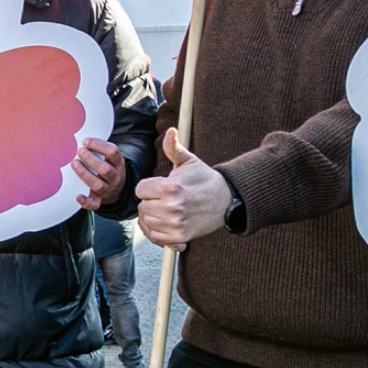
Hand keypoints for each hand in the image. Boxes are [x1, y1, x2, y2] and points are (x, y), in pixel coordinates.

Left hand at [73, 138, 126, 209]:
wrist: (117, 190)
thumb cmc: (108, 168)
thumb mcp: (110, 158)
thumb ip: (100, 149)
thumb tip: (81, 135)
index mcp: (118, 163)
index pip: (113, 152)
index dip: (99, 145)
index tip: (85, 141)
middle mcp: (115, 177)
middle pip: (105, 169)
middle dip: (90, 159)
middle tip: (79, 151)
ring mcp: (108, 189)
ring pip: (98, 184)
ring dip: (84, 174)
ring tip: (74, 163)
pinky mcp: (100, 200)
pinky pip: (95, 204)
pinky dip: (86, 201)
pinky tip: (78, 196)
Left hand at [135, 128, 232, 245]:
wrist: (227, 200)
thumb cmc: (205, 179)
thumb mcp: (189, 161)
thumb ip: (173, 148)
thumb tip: (171, 131)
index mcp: (170, 187)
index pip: (140, 190)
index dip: (148, 187)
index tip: (160, 187)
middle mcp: (171, 207)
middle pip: (142, 206)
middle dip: (150, 201)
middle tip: (165, 198)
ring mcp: (175, 224)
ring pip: (146, 221)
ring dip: (153, 216)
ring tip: (166, 209)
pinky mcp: (180, 237)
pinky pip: (155, 237)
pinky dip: (156, 231)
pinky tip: (165, 222)